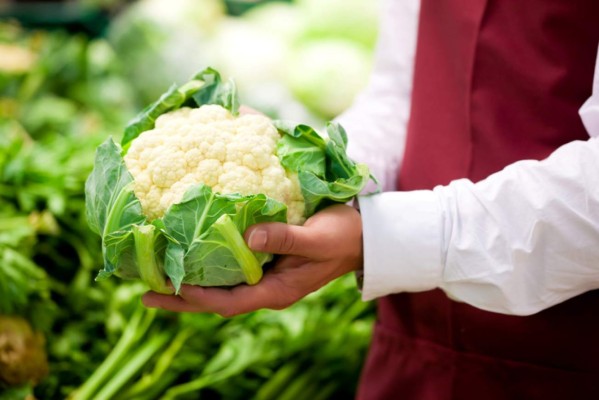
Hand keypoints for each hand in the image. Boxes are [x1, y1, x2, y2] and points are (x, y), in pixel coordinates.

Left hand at [142, 204, 362, 316]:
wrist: (361, 236)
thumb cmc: (341, 237)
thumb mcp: (317, 238)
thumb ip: (285, 238)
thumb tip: (248, 235)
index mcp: (277, 290)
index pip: (228, 301)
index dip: (195, 298)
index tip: (165, 288)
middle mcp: (266, 288)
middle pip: (217, 300)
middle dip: (182, 298)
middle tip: (145, 291)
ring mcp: (266, 278)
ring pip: (221, 287)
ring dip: (191, 284)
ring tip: (157, 277)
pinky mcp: (267, 263)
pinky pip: (231, 271)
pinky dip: (208, 267)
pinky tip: (193, 256)